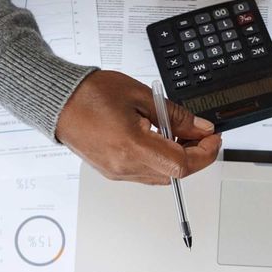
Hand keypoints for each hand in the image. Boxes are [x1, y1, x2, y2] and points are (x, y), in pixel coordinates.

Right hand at [55, 70, 221, 184]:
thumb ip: (176, 116)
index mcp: (131, 146)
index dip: (204, 154)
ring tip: (181, 134)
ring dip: (178, 159)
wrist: (58, 101)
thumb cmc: (90, 94)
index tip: (212, 139)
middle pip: (174, 174)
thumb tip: (200, 129)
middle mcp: (124, 166)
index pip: (182, 165)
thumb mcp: (141, 96)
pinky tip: (162, 141)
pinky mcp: (112, 172)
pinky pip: (146, 174)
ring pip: (161, 177)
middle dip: (195, 156)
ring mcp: (117, 172)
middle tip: (201, 134)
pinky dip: (161, 161)